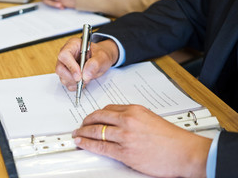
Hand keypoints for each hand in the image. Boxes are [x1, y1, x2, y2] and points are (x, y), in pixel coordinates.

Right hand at [55, 37, 117, 89]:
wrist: (101, 61)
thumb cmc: (100, 55)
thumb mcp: (102, 57)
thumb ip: (95, 64)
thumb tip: (85, 75)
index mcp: (73, 45)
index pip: (64, 55)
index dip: (71, 66)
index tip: (80, 75)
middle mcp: (66, 55)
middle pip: (60, 68)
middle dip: (71, 77)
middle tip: (83, 80)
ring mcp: (65, 66)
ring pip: (62, 77)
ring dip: (74, 82)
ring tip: (86, 79)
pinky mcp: (67, 74)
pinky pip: (66, 83)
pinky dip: (75, 86)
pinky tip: (82, 82)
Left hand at [72, 104, 211, 177]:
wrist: (185, 153)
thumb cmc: (172, 138)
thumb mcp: (151, 119)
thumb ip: (134, 118)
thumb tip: (119, 121)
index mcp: (135, 110)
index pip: (108, 109)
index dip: (96, 114)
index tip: (92, 117)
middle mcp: (128, 121)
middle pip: (99, 117)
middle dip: (86, 121)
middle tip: (81, 125)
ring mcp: (125, 137)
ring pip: (96, 131)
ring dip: (83, 133)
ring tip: (77, 134)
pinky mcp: (125, 153)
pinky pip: (101, 147)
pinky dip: (88, 144)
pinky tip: (82, 143)